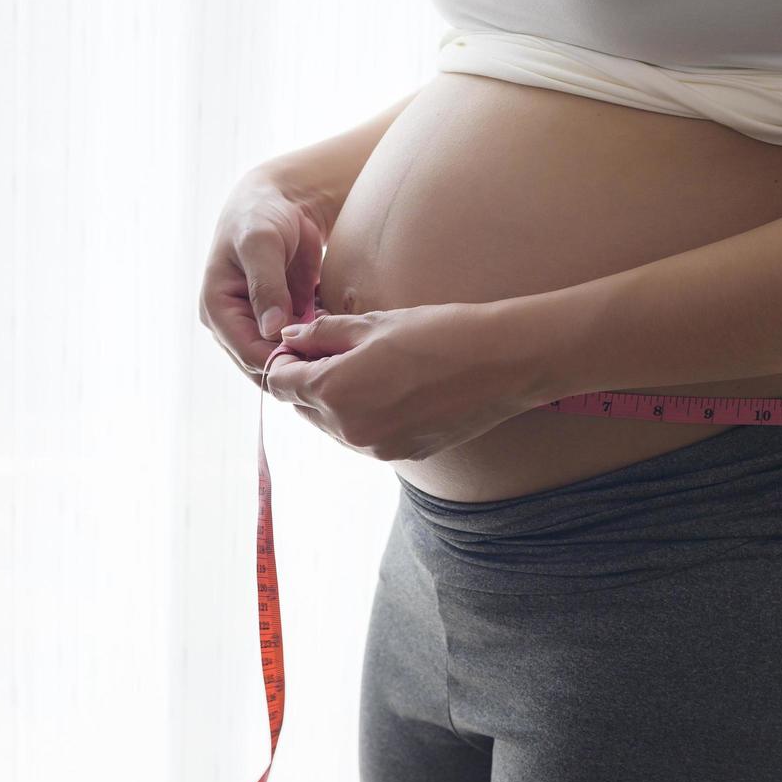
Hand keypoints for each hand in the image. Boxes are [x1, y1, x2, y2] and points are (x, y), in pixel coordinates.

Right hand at [198, 168, 329, 386]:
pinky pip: (299, 345)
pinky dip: (318, 344)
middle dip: (298, 364)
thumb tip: (272, 329)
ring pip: (284, 360)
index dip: (282, 361)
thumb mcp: (261, 243)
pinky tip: (339, 335)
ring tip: (340, 345)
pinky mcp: (280, 321)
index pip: (248, 354)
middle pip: (265, 366)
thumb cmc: (261, 214)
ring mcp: (257, 325)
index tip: (319, 356)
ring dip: (310, 357)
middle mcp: (233, 324)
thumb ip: (266, 285)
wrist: (280, 201)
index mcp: (217, 310)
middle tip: (337, 358)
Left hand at [263, 302, 544, 461]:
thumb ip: (323, 334)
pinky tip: (393, 390)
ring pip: (332, 426)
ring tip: (370, 369)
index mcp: (333, 390)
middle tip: (336, 351)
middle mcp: (348, 428)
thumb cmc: (438, 334)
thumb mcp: (372, 325)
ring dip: (336, 401)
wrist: (501, 364)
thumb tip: (289, 339)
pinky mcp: (400, 455)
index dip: (284, 360)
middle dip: (309, 381)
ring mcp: (375, 448)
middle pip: (302, 407)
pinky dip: (365, 416)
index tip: (302, 344)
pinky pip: (364, 437)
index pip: (279, 383)